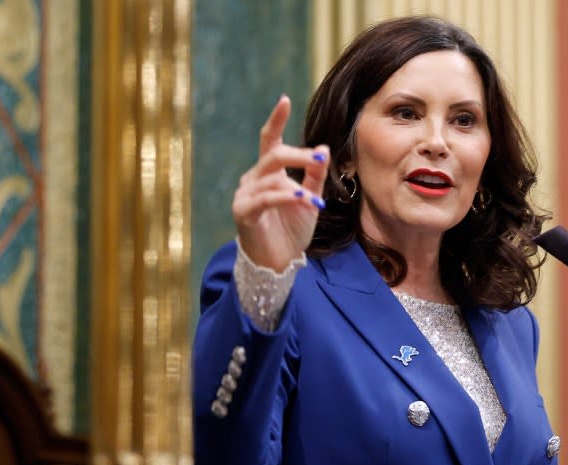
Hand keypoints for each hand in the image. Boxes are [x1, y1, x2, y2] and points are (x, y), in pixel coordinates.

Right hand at [232, 95, 329, 271]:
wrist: (279, 262)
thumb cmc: (291, 230)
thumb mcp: (310, 198)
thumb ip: (315, 175)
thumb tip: (324, 147)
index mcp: (269, 172)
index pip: (270, 140)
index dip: (276, 120)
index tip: (284, 100)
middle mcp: (254, 178)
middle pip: (274, 155)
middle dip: (299, 155)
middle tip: (320, 161)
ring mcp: (245, 194)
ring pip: (272, 178)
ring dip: (297, 186)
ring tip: (313, 199)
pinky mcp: (243, 212)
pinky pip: (265, 198)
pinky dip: (285, 197)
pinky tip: (301, 199)